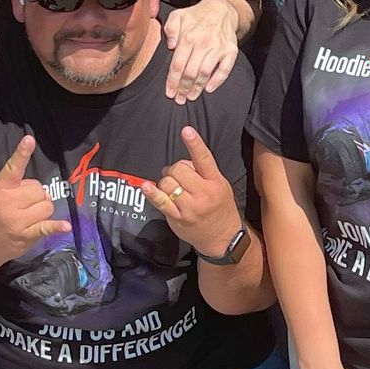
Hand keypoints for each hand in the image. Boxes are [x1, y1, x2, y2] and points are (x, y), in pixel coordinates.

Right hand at [0, 135, 70, 266]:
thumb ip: (15, 187)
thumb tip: (41, 190)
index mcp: (0, 188)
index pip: (12, 168)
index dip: (21, 153)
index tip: (29, 139)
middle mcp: (8, 203)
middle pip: (39, 189)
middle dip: (37, 195)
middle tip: (25, 204)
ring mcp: (18, 220)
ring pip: (47, 206)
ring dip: (43, 210)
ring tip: (30, 217)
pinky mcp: (26, 236)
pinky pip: (46, 227)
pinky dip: (56, 226)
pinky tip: (65, 226)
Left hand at [139, 127, 241, 257]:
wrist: (222, 239)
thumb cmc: (220, 207)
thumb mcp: (221, 186)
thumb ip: (203, 173)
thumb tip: (182, 163)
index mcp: (215, 182)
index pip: (204, 159)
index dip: (195, 143)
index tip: (186, 130)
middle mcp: (203, 193)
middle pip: (179, 169)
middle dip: (175, 169)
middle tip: (178, 176)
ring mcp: (189, 207)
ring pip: (168, 183)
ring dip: (166, 181)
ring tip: (172, 187)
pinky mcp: (177, 218)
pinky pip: (160, 201)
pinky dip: (152, 192)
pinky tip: (147, 186)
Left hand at [162, 0, 240, 103]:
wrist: (221, 10)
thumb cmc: (196, 16)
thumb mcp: (177, 16)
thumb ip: (170, 29)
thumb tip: (171, 45)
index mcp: (188, 37)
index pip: (178, 64)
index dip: (172, 81)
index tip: (169, 92)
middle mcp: (203, 43)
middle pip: (191, 72)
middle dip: (183, 88)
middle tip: (179, 99)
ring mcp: (218, 48)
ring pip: (205, 73)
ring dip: (197, 88)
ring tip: (190, 97)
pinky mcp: (231, 51)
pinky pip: (225, 69)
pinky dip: (217, 80)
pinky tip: (209, 89)